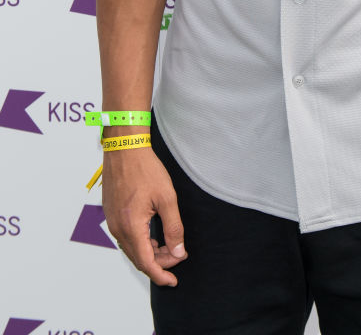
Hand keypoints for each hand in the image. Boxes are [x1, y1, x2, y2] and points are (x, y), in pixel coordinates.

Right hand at [102, 147, 187, 285]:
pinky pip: (126, 237)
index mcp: (131, 227)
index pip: (146, 262)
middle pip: (138, 258)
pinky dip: (140, 243)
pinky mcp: (111, 214)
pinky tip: (153, 236)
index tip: (173, 281)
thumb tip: (178, 252)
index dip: (161, 275)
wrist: (124, 149)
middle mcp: (118, 228)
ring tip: (169, 247)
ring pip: (131, 248)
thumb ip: (173, 228)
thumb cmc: (145, 169)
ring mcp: (112, 221)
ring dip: (150, 253)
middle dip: (159, 263)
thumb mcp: (166, 198)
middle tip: (178, 256)